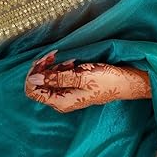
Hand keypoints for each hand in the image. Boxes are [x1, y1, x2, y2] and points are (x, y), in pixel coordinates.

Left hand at [24, 50, 150, 113]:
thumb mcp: (80, 76)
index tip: (44, 60)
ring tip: (69, 60)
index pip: (32, 91)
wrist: (125, 83)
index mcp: (60, 101)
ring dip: (54, 66)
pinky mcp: (72, 88)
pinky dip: (61, 68)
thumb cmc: (106, 80)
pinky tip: (72, 62)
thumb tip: (34, 79)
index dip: (33, 74)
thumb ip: (56, 78)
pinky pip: (58, 78)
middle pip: (38, 84)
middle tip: (53, 54)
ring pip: (48, 79)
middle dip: (43, 67)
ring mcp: (66, 95)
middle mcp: (60, 101)